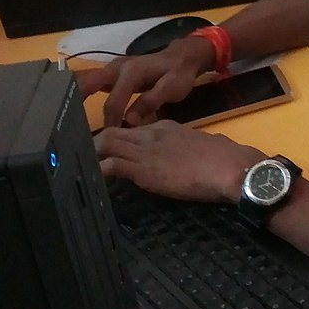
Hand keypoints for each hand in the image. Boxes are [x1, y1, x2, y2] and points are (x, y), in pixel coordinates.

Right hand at [76, 38, 213, 127]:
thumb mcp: (172, 88)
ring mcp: (112, 69)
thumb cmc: (178, 74)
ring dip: (74, 97)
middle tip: (66, 125)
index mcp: (131, 73)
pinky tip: (75, 110)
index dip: (110, 122)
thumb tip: (130, 119)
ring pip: (85, 81)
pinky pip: (92, 83)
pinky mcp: (111, 74)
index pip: (114, 102)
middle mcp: (116, 68)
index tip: (108, 139)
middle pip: (87, 83)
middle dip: (75, 102)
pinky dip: (82, 95)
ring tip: (63, 119)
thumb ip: (151, 101)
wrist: (181, 58)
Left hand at [96, 121, 260, 202]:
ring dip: (91, 155)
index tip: (106, 151)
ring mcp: (146, 150)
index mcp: (166, 128)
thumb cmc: (224, 159)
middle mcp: (151, 134)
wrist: (229, 166)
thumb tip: (188, 161)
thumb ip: (186, 151)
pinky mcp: (144, 169)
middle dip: (94, 145)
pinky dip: (98, 171)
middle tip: (82, 158)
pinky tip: (91, 180)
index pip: (131, 129)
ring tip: (78, 166)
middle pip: (111, 132)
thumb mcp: (199, 148)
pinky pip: (111, 165)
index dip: (115, 140)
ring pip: (106, 143)